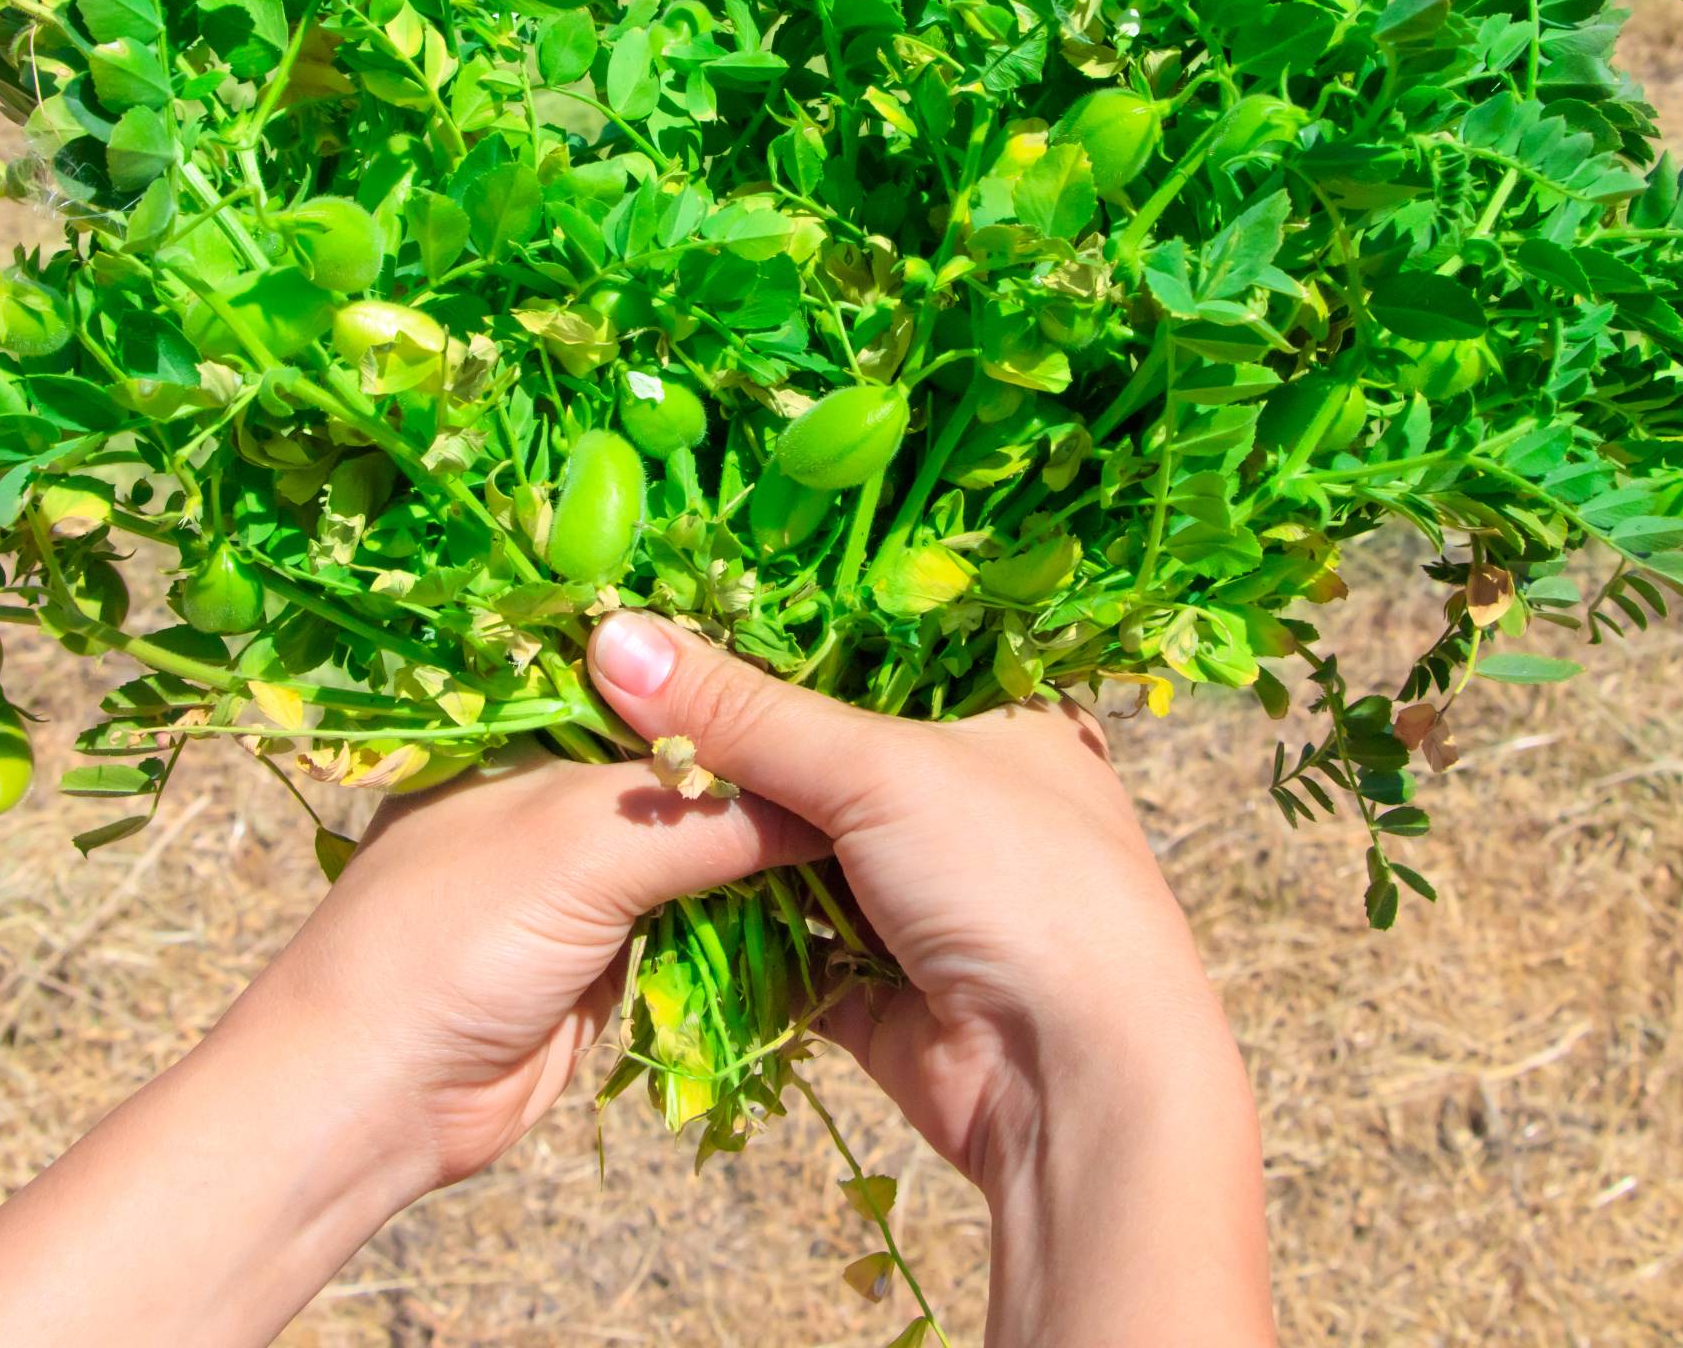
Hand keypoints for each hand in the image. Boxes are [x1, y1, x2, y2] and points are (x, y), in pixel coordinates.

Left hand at [0, 747, 817, 1347]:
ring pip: (698, 851)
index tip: (839, 692)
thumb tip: (828, 804)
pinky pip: (698, 927)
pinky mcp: (606, 961)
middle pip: (687, 771)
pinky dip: (750, 924)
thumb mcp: (579, 845)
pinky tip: (826, 908)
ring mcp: (583, 883)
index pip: (656, 691)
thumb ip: (699, 815)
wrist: (370, 1104)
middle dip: (764, 776)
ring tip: (877, 834)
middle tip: (878, 767)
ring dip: (765, 855)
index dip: (738, 694)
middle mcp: (559, 798)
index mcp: (528, 735)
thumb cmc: (447, 941)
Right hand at [587, 611, 1274, 1347]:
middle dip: (730, 742)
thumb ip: (742, 712)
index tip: (670, 603)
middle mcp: (964, 792)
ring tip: (607, 776)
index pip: (875, 644)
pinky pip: (784, 938)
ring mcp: (922, 890)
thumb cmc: (1014, 880)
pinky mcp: (879, 978)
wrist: (1075, 1079)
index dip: (780, 628)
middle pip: (821, 750)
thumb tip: (613, 636)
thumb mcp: (877, 766)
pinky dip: (727, 923)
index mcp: (1001, 710)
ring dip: (721, 835)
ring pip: (796, 846)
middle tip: (612, 694)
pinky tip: (642, 881)